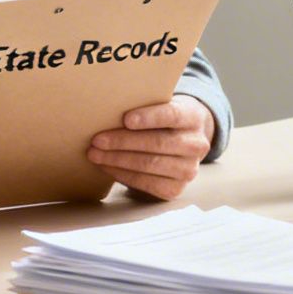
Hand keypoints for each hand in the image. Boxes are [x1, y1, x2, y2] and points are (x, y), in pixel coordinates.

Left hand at [89, 94, 213, 200]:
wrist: (185, 140)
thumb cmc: (164, 119)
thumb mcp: (162, 104)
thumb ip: (144, 105)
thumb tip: (109, 109)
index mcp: (193, 117)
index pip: (172, 115)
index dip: (149, 118)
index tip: (126, 119)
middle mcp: (196, 145)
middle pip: (157, 143)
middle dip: (123, 142)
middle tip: (97, 140)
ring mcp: (188, 170)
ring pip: (150, 164)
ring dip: (118, 160)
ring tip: (95, 154)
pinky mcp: (176, 189)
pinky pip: (146, 183)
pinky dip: (123, 174)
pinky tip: (107, 166)